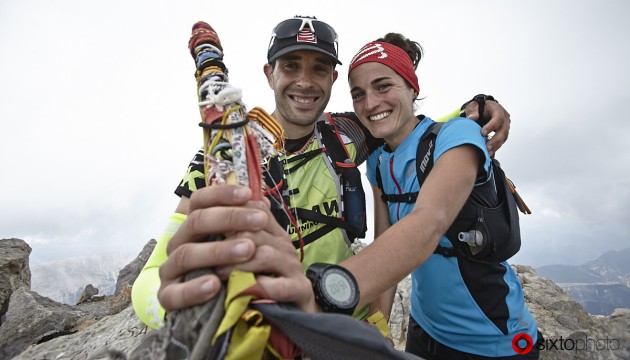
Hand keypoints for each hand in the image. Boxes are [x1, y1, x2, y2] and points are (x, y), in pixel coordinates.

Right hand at [158, 185, 315, 312]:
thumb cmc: (232, 268)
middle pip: (196, 222)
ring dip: (219, 250)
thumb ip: (247, 225)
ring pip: (186, 254)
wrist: (219, 306)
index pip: (199, 201)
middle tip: (260, 221)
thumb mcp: (241, 244)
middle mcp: (178, 242)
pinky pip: (175, 294)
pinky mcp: (168, 296)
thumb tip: (261, 201)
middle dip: (230, 218)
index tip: (248, 193)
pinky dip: (194, 289)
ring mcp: (170, 269)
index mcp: (193, 226)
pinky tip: (215, 285)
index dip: (222, 194)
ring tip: (248, 250)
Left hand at [462, 98, 510, 156]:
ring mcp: (505, 127)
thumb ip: (472, 110)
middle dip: (495, 140)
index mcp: (498, 110)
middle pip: (503, 130)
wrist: (483, 110)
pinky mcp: (502, 134)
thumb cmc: (478, 107)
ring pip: (503, 138)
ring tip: (488, 153)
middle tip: (487, 147)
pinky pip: (501, 142)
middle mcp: (504, 119)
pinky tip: (489, 154)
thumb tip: (473, 117)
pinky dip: (495, 148)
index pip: (498, 118)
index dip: (491, 126)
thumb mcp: (473, 105)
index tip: (482, 133)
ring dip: (496, 146)